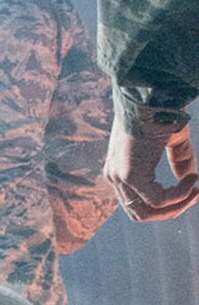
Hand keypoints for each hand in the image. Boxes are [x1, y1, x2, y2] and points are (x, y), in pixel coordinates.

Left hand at [105, 95, 197, 222]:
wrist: (152, 92)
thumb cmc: (161, 109)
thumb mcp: (172, 139)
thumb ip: (179, 159)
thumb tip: (190, 178)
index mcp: (118, 168)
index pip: (137, 202)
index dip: (165, 203)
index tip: (191, 188)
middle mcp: (114, 176)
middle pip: (139, 213)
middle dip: (171, 210)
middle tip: (194, 194)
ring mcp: (119, 177)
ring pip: (147, 211)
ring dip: (176, 206)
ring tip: (195, 190)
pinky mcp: (130, 175)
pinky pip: (158, 200)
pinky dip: (179, 195)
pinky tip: (193, 180)